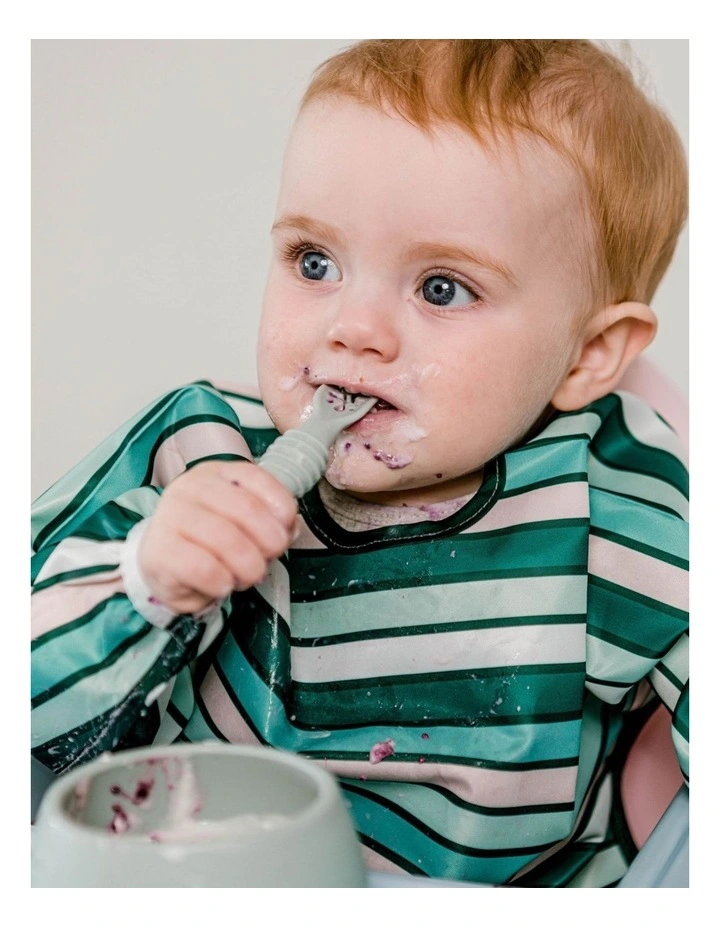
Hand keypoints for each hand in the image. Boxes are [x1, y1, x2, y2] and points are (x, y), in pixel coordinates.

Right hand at [137, 460, 297, 614]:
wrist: (163, 564)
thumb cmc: (210, 540)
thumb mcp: (244, 524)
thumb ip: (272, 521)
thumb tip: (290, 530)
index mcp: (217, 473)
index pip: (258, 479)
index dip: (281, 509)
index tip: (285, 534)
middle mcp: (192, 486)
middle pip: (247, 509)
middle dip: (270, 543)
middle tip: (268, 561)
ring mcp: (171, 515)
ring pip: (227, 540)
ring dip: (248, 567)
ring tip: (246, 577)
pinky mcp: (159, 549)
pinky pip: (204, 567)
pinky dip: (222, 581)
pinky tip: (223, 585)